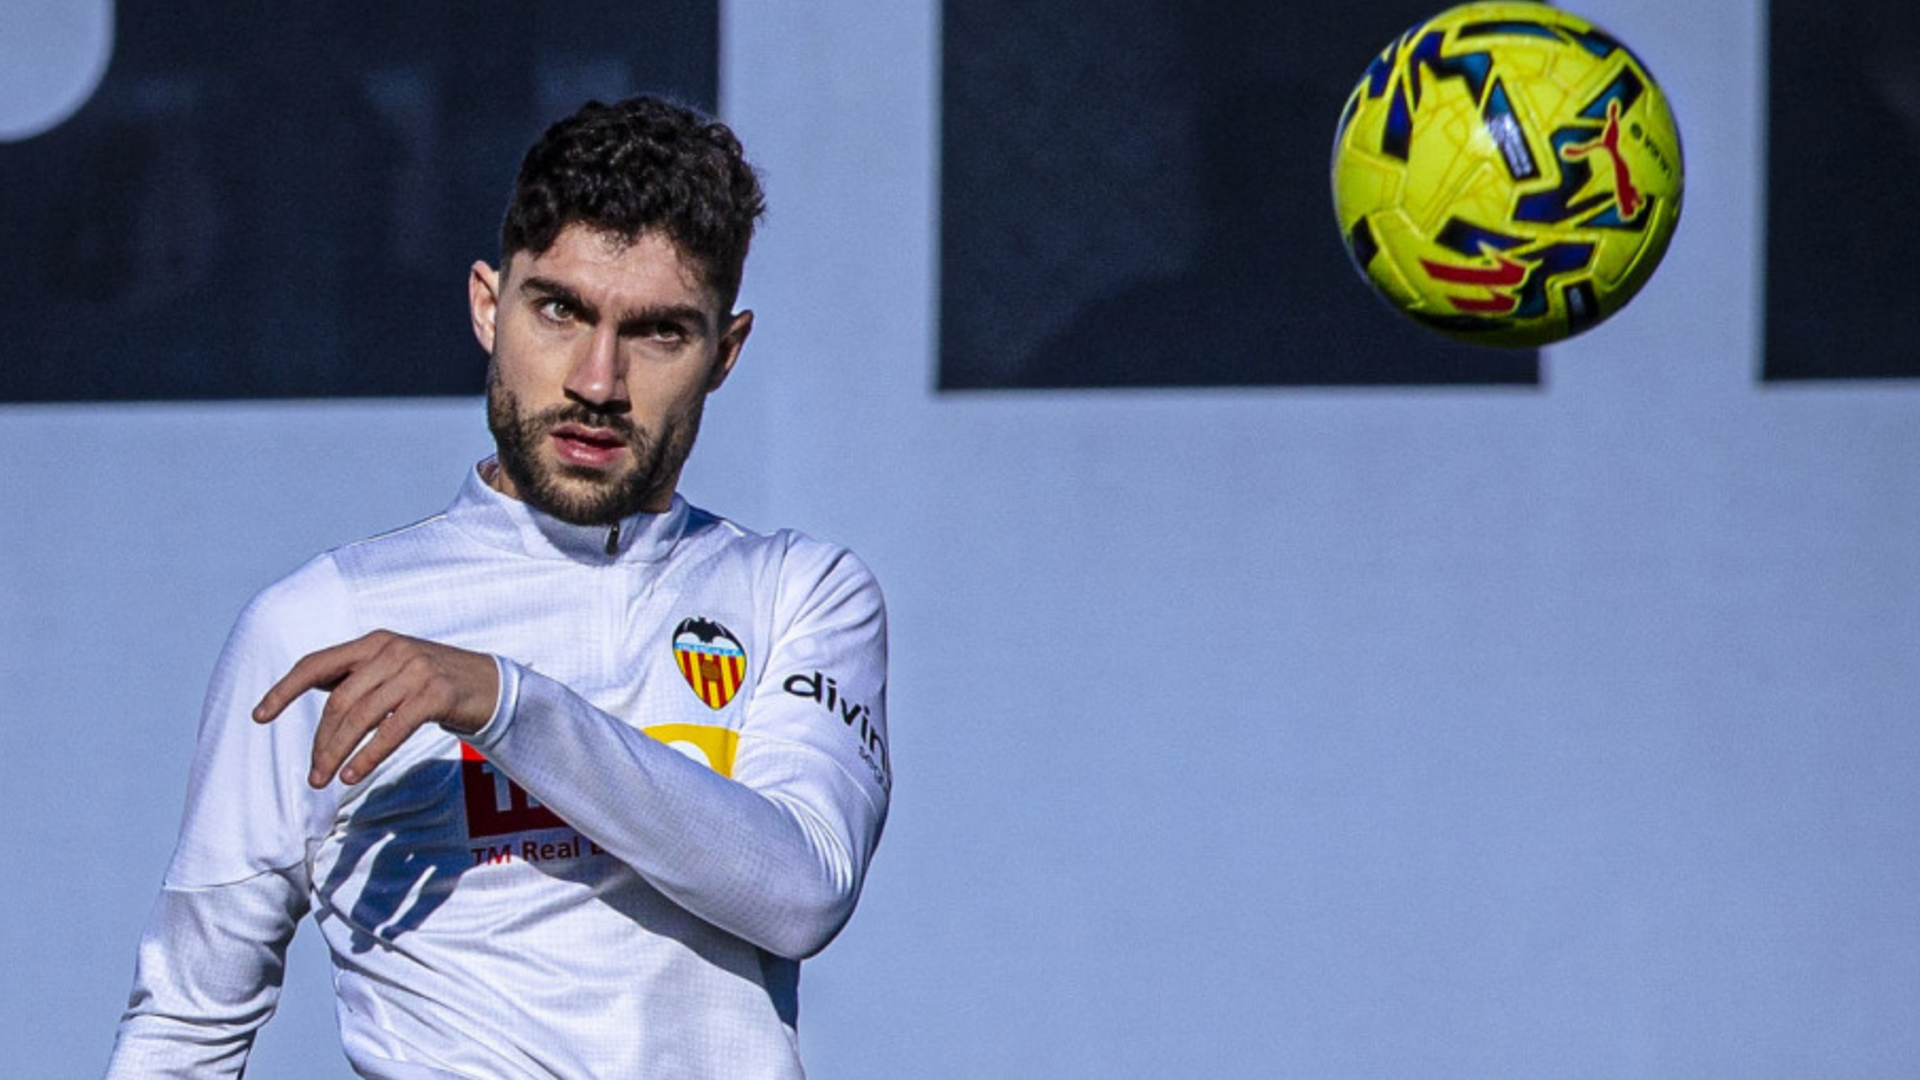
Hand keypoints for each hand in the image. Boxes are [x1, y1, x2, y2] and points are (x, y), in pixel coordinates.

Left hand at [253, 630, 500, 787]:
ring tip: (327, 780)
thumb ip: (359, 678)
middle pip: (338, 701)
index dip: (284, 690)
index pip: (316, 664)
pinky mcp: (436, 693)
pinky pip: (392, 729)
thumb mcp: (395, 671)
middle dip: (321, 742)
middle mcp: (391, 650)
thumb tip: (312, 690)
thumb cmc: (435, 684)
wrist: (493, 686)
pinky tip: (354, 773)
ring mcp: (416, 669)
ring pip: (361, 716)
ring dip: (338, 753)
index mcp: (373, 642)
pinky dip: (369, 755)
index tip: (259, 716)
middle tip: (313, 776)